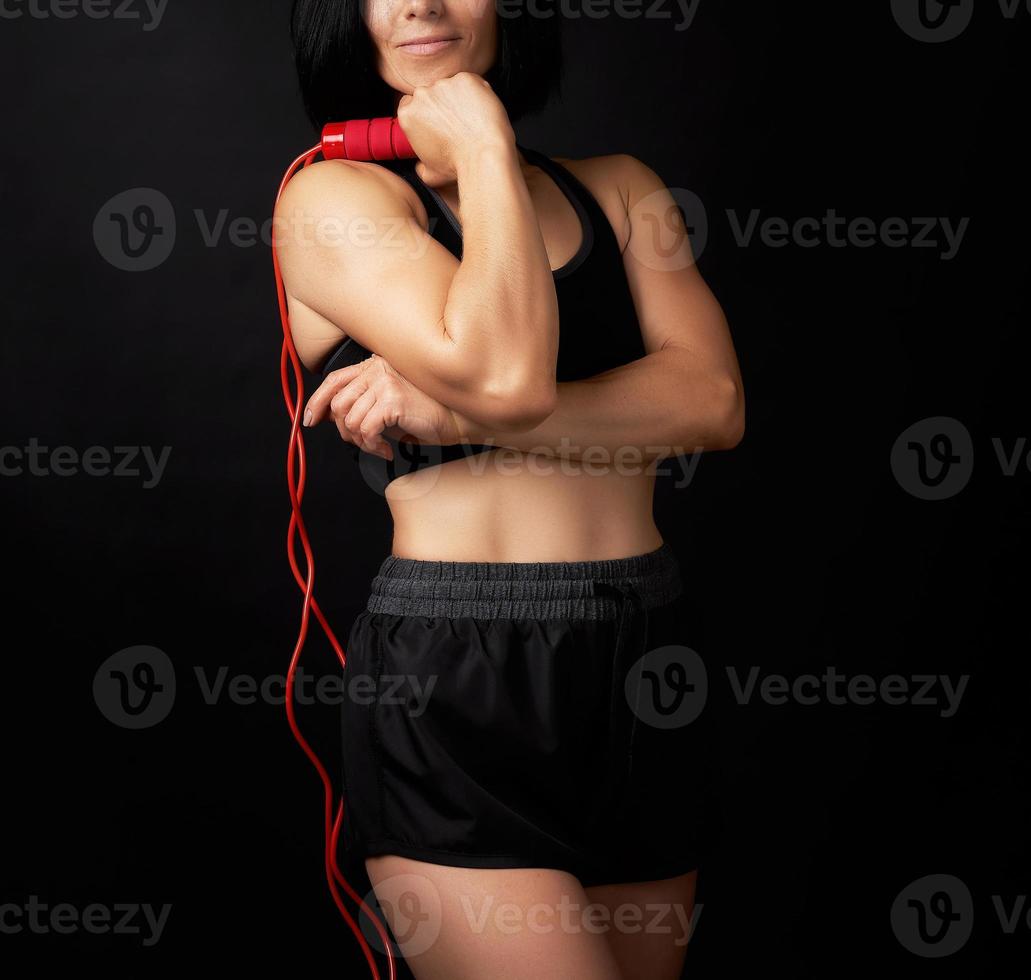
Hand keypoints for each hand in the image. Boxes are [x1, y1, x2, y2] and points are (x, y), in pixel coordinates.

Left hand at [303, 353, 461, 459]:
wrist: (454, 420)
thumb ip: (360, 405)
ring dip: (362, 442)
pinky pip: (365, 430)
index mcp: (375, 366)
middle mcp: (378, 369)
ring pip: (350, 420)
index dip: (317, 401)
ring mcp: (385, 382)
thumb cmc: (423, 415)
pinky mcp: (393, 399)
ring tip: (378, 447)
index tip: (309, 420)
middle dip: (344, 431)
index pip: (334, 380)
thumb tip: (328, 418)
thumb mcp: (386, 406)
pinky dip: (372, 446)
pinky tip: (386, 449)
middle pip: (338, 403)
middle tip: (363, 442)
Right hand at [396, 72, 515, 187]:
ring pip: (451, 87)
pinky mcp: (466, 79)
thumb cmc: (458, 167)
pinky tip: (480, 111)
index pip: (409, 104)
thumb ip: (420, 165)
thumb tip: (420, 165)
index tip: (434, 120)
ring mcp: (444, 84)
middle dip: (440, 104)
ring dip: (459, 98)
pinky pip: (470, 82)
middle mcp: (423, 95)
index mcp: (408, 115)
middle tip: (456, 122)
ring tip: (471, 120)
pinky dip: (476, 93)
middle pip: (430, 94)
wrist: (484, 156)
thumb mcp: (429, 174)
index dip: (423, 112)